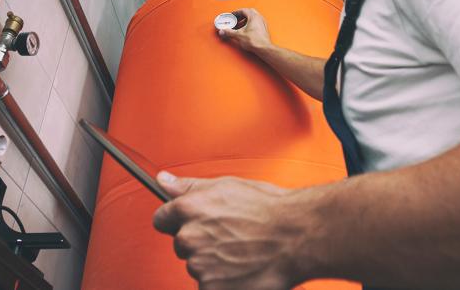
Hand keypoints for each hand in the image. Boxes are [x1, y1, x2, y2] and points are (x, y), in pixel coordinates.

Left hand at [152, 172, 308, 289]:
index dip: (178, 221)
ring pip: (197, 266)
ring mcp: (200, 266)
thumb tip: (163, 180)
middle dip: (200, 242)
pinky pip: (209, 286)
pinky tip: (242, 269)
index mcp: (188, 209)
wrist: (298, 237)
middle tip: (230, 237)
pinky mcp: (211, 289)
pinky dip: (223, 282)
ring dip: (213, 263)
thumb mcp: (227, 186)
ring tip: (241, 253)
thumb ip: (189, 186)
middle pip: (181, 244)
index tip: (195, 224)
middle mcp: (189, 237)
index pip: (161, 219)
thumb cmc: (269, 210)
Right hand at [218, 8, 272, 53]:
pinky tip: (245, 30)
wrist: (264, 48)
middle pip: (248, 12)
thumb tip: (223, 31)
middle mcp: (259, 18)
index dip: (236, 12)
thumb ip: (229, 32)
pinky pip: (255, 23)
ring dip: (245, 20)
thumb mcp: (238, 35)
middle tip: (235, 19)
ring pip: (252, 18)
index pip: (243, 10)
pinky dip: (249, 24)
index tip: (232, 15)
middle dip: (241, 16)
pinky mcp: (263, 29)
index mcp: (253, 16)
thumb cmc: (255, 41)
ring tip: (239, 25)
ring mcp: (262, 23)